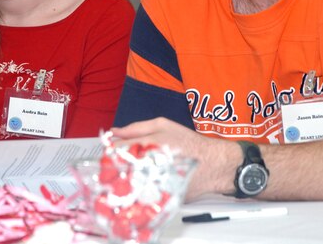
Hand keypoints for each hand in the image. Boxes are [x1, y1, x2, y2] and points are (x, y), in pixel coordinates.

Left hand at [110, 117, 239, 199]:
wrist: (212, 165)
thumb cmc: (188, 143)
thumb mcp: (162, 125)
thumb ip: (135, 128)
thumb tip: (114, 132)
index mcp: (145, 146)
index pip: (114, 150)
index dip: (110, 152)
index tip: (110, 153)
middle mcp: (147, 165)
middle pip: (117, 169)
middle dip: (114, 167)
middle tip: (118, 166)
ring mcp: (152, 183)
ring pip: (126, 184)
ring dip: (124, 181)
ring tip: (131, 177)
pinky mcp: (158, 197)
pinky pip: (140, 196)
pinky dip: (138, 192)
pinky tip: (143, 187)